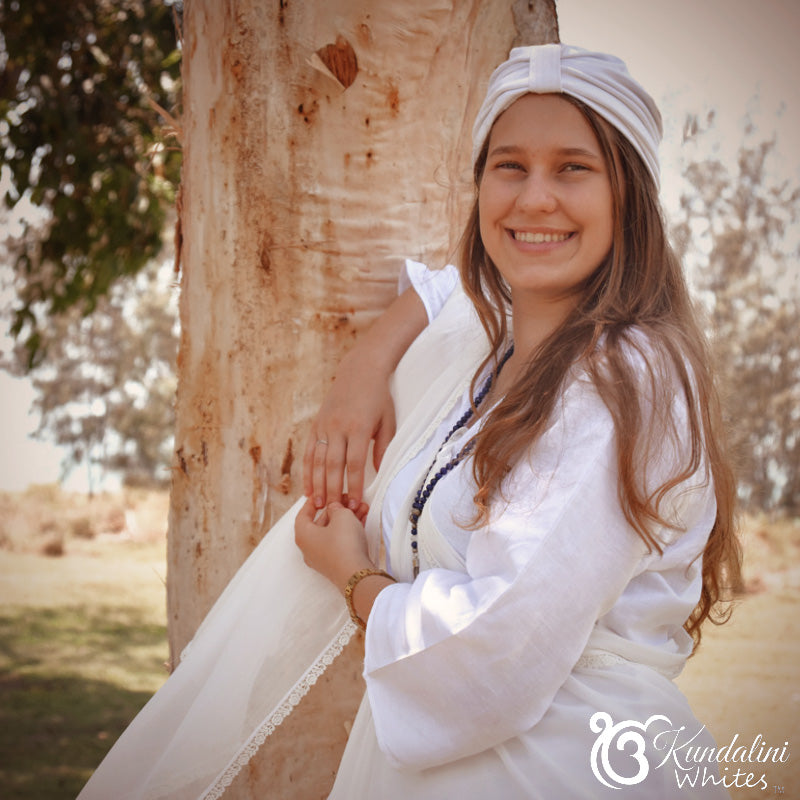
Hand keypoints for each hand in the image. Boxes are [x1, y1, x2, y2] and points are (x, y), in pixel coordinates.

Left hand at [294, 498, 372, 589]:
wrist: (356, 575)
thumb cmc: (344, 543)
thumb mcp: (341, 516)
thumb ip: (336, 507)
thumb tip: (334, 508)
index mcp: (303, 535)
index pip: (303, 514)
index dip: (312, 502)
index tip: (320, 495)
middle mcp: (309, 548)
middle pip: (320, 523)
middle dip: (336, 510)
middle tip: (348, 500)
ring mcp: (322, 558)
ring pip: (333, 533)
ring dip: (347, 519)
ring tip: (361, 508)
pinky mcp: (335, 564)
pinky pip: (340, 543)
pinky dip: (350, 531)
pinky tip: (362, 521)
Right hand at [303, 350, 395, 510]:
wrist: (360, 371)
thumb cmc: (379, 397)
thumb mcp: (388, 421)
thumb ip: (382, 448)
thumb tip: (377, 474)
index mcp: (359, 427)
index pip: (354, 463)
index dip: (353, 485)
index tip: (354, 503)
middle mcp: (338, 427)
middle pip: (332, 465)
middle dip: (333, 490)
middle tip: (333, 511)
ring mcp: (325, 425)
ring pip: (317, 460)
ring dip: (316, 484)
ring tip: (317, 504)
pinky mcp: (316, 424)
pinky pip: (309, 451)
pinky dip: (307, 470)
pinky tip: (308, 487)